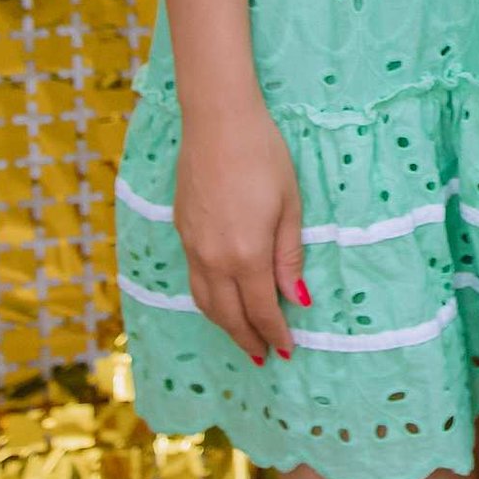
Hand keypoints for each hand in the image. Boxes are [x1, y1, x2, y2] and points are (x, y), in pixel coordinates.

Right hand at [173, 101, 309, 364]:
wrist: (218, 122)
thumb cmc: (264, 157)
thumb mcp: (290, 205)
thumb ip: (289, 256)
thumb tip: (297, 299)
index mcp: (246, 255)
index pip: (261, 310)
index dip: (274, 333)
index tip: (286, 351)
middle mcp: (214, 259)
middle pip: (229, 314)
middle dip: (247, 338)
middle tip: (262, 356)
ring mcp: (192, 246)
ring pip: (206, 301)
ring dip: (224, 325)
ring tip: (242, 338)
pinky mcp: (181, 231)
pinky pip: (194, 280)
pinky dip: (209, 300)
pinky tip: (220, 300)